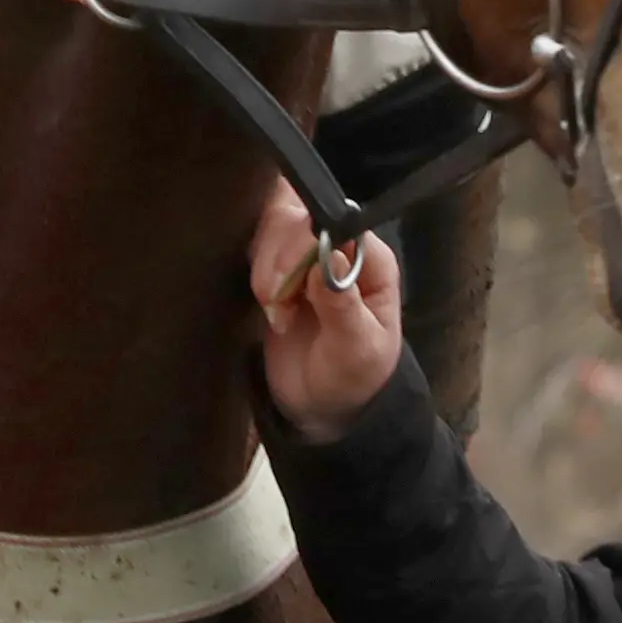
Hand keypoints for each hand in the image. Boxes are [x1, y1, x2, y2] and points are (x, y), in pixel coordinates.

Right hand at [252, 181, 403, 440]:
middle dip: (279, 255)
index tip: (290, 280)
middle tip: (277, 301)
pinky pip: (254, 246)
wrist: (323, 408)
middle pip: (298, 215)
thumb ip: (344, 306)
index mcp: (369, 258)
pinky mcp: (274, 270)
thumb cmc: (354, 377)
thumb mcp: (357, 350)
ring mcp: (303, 256)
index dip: (306, 241)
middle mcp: (337, 247)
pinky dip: (253, 273)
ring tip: (278, 313)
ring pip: (272, 225)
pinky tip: (269, 310)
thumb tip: (331, 258)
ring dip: (265, 267)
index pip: (335, 222)